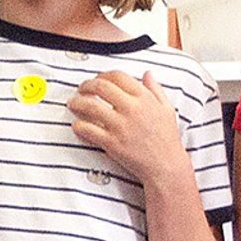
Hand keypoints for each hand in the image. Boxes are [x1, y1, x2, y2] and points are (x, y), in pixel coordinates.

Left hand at [68, 70, 189, 196]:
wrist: (165, 166)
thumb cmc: (166, 139)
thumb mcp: (167, 109)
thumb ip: (156, 89)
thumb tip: (147, 74)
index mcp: (144, 98)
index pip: (118, 76)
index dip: (103, 75)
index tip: (98, 79)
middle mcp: (132, 109)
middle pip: (101, 87)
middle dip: (87, 85)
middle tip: (82, 89)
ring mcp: (121, 126)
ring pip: (90, 106)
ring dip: (77, 102)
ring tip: (73, 103)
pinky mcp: (112, 143)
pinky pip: (88, 130)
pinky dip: (78, 125)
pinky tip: (76, 125)